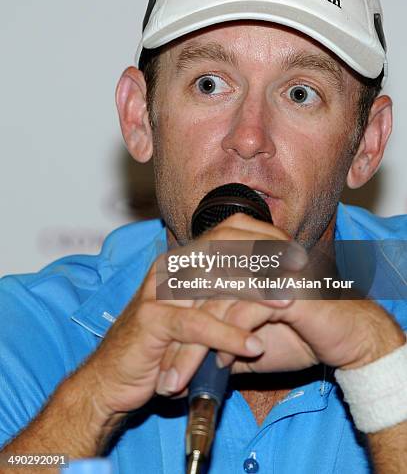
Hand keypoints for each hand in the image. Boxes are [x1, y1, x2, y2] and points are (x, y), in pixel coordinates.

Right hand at [84, 213, 292, 418]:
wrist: (113, 377)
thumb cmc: (160, 346)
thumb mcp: (196, 312)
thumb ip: (223, 294)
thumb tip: (268, 283)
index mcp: (182, 261)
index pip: (226, 237)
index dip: (262, 241)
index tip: (298, 255)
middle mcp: (170, 268)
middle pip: (224, 254)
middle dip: (265, 262)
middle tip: (302, 273)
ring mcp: (158, 291)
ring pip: (214, 284)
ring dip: (254, 294)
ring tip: (288, 304)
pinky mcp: (151, 320)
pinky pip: (196, 325)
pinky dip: (227, 335)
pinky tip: (253, 347)